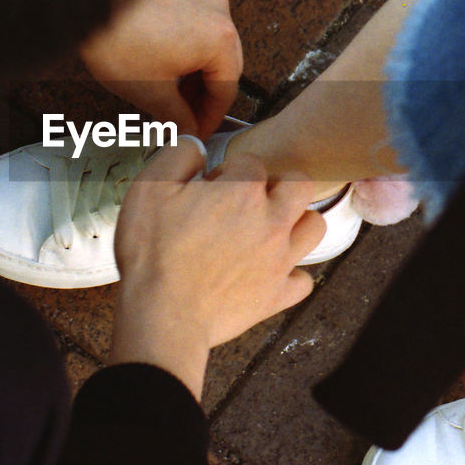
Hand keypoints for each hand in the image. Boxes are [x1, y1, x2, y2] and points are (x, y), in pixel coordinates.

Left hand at [78, 0, 241, 138]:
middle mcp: (217, 10)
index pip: (226, 89)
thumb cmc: (117, 39)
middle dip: (201, 97)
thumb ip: (177, 119)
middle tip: (184, 121)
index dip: (210, 119)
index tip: (197, 133)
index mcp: (220, 38)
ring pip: (208, 46)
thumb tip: (186, 132)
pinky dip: (186, 51)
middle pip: (222, 65)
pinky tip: (166, 69)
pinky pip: (195, 27)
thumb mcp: (151, 92)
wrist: (86, 0)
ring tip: (171, 98)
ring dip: (193, 75)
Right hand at [110, 138, 324, 398]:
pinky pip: (303, 280)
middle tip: (251, 198)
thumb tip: (196, 147)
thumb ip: (179, 155)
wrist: (163, 317)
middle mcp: (271, 221)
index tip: (210, 187)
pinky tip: (269, 272)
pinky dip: (291, 275)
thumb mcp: (150, 188)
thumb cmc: (154, 253)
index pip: (252, 161)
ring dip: (296, 222)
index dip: (228, 170)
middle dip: (279, 184)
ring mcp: (279, 260)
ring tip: (268, 229)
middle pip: (300, 185)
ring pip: (314, 227)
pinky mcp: (277, 296)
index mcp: (242, 191)